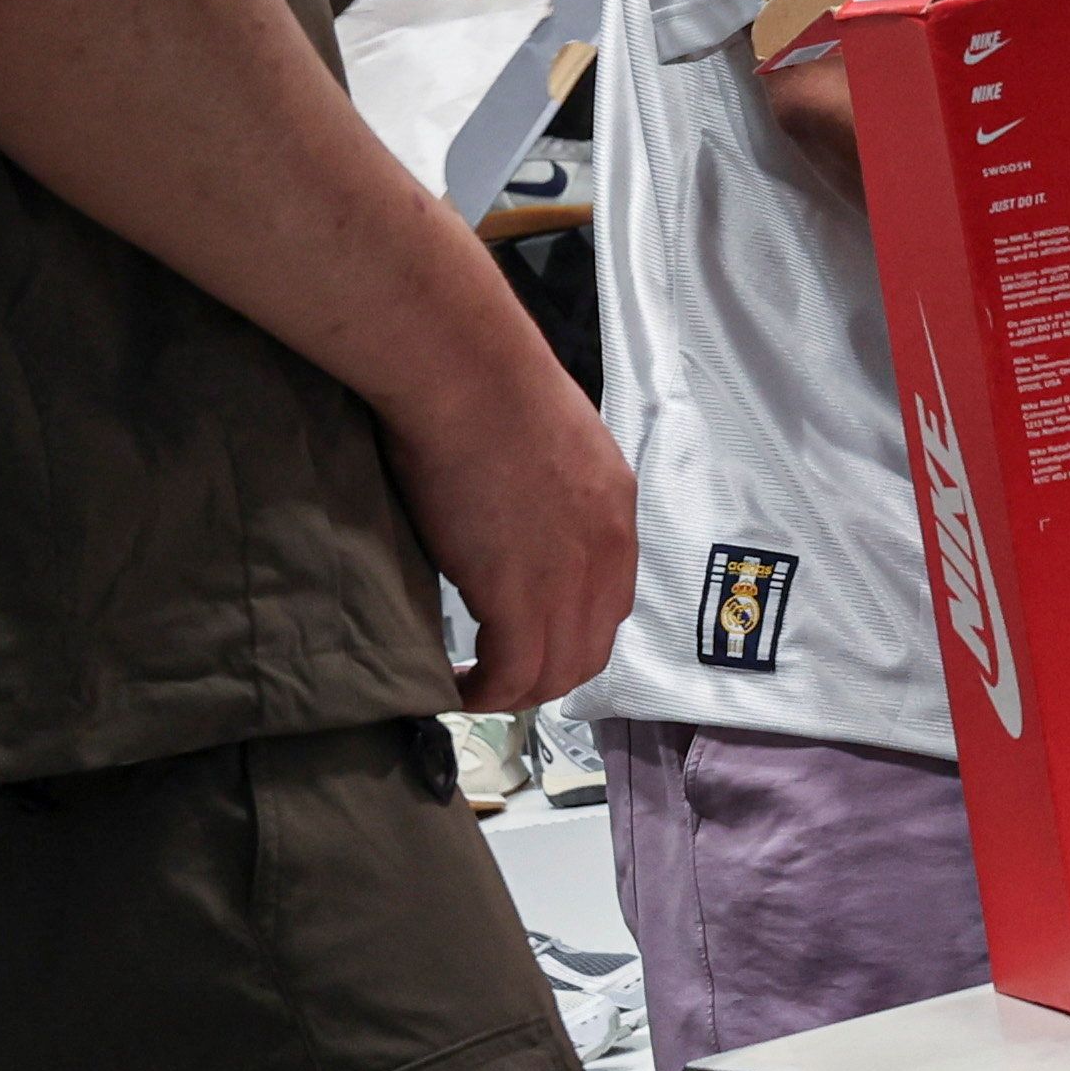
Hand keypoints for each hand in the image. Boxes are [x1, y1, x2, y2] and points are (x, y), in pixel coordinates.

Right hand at [382, 332, 642, 711]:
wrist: (469, 377)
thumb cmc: (487, 387)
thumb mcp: (548, 443)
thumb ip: (549, 492)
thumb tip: (514, 519)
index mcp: (616, 511)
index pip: (610, 602)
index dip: (569, 631)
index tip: (528, 638)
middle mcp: (607, 553)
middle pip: (590, 650)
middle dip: (545, 674)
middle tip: (496, 677)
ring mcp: (570, 580)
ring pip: (556, 674)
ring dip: (512, 692)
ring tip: (472, 687)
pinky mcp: (520, 599)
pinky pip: (512, 677)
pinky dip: (483, 694)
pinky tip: (453, 686)